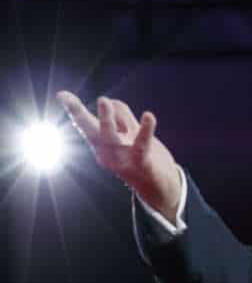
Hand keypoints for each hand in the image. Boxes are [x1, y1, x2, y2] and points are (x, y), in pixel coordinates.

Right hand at [57, 91, 182, 221]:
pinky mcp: (140, 163)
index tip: (61, 94)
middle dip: (77, 114)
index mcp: (101, 144)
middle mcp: (107, 151)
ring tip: (104, 100)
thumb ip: (122, 118)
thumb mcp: (130, 135)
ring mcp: (122, 158)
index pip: (85, 123)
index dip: (74, 109)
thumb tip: (113, 101)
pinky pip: (142, 144)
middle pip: (89, 129)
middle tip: (67, 98)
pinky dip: (145, 130)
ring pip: (110, 136)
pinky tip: (148, 116)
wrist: (159, 189)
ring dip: (106, 118)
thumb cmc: (141, 158)